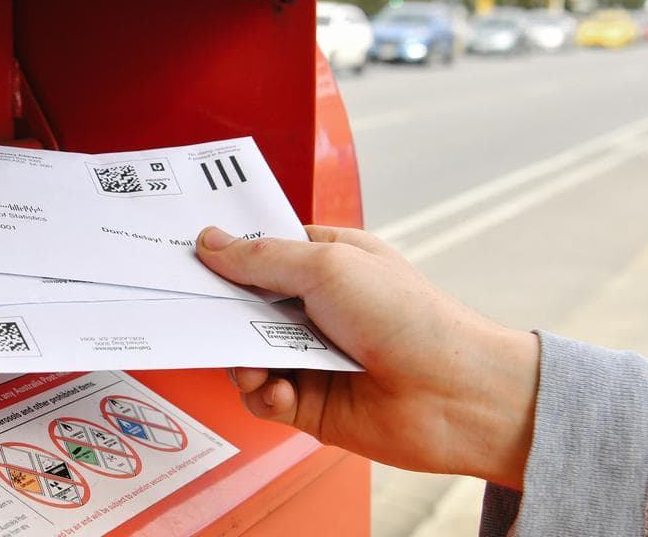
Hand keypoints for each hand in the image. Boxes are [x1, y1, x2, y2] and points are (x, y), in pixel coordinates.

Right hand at [197, 225, 539, 488]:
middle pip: (243, 304)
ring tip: (256, 365)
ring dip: (242, 360)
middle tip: (202, 313)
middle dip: (222, 312)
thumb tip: (211, 244)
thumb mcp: (328, 266)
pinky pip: (262, 397)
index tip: (190, 256)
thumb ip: (262, 258)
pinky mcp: (309, 402)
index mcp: (326, 261)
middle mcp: (316, 308)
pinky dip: (263, 395)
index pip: (260, 250)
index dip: (226, 253)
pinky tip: (281, 391)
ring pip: (244, 353)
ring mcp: (311, 355)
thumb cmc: (412, 320)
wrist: (457, 396)